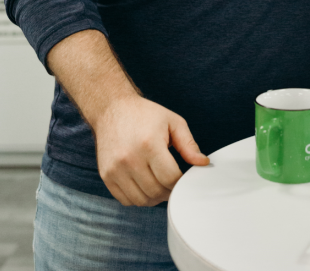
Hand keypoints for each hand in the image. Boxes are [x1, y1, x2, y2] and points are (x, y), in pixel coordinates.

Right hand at [93, 95, 208, 205]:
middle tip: (174, 183)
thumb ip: (188, 144)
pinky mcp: (106, 176)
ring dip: (155, 198)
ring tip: (161, 185)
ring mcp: (115, 169)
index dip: (181, 182)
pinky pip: (125, 199)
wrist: (113, 109)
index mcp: (149, 144)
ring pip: (141, 200)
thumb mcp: (172, 122)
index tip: (184, 178)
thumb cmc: (145, 115)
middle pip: (156, 192)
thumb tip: (204, 163)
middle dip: (169, 191)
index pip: (170, 178)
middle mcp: (130, 158)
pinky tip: (145, 185)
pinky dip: (138, 198)